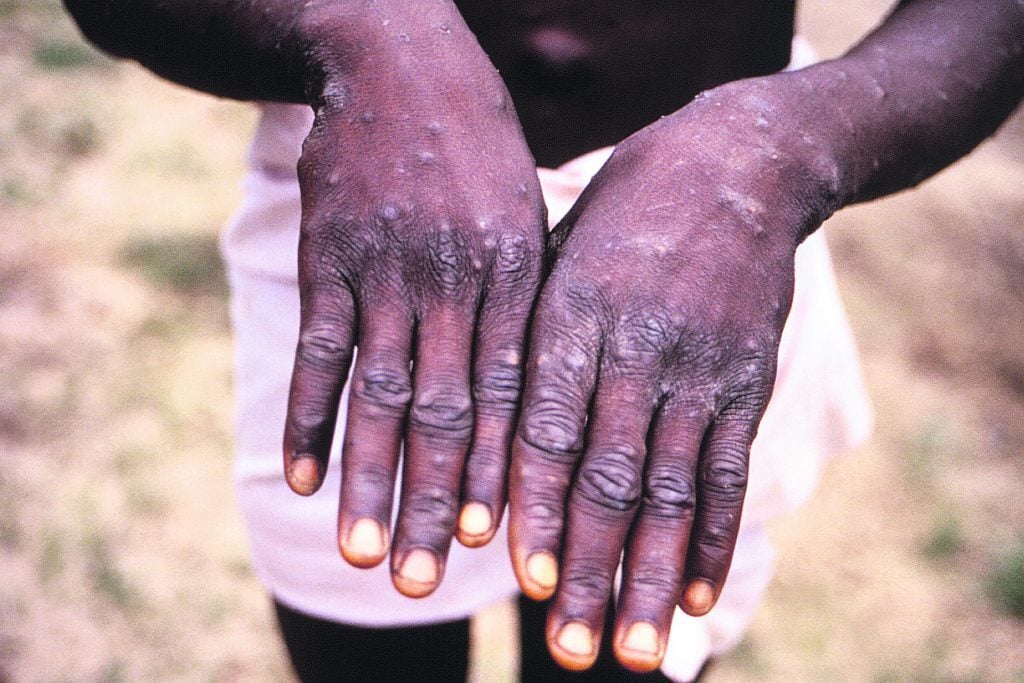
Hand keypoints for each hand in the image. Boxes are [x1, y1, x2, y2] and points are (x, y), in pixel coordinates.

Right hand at [282, 9, 544, 597]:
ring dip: (369, 479)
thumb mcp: (525, 213)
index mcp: (514, 276)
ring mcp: (386, 271)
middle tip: (428, 580)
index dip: (502, 471)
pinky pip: (317, 350)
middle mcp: (453, 282)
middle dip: (436, 500)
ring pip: (378, 394)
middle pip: (446, 411)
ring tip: (364, 552)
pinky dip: (306, 416)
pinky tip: (297, 476)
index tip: (496, 543)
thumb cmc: (477, 149)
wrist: (400, 62)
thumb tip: (533, 391)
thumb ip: (527, 299)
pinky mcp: (329, 258)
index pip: (511, 393)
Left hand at [508, 79, 837, 670]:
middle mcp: (636, 348)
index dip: (533, 505)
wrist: (736, 165)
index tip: (519, 579)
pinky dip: (713, 538)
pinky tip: (695, 595)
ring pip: (670, 489)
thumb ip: (527, 337)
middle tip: (568, 650)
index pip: (545, 427)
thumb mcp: (558, 252)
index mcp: (572, 314)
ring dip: (648, 576)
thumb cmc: (622, 214)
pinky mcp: (746, 381)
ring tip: (630, 651)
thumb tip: (479, 429)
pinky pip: (728, 470)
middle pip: (607, 476)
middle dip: (586, 569)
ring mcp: (699, 368)